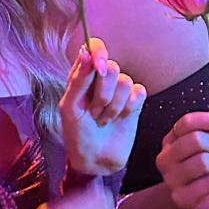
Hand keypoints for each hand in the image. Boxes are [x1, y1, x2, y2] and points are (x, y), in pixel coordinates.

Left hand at [60, 38, 146, 175]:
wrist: (95, 160)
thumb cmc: (76, 135)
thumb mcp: (69, 107)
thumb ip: (78, 79)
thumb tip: (86, 52)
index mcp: (83, 75)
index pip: (95, 48)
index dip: (99, 53)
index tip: (98, 67)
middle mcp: (102, 79)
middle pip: (112, 67)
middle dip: (102, 93)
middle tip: (93, 111)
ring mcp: (119, 90)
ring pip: (125, 81)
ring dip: (113, 106)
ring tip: (103, 119)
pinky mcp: (135, 102)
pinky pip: (139, 91)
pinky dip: (129, 108)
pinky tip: (119, 119)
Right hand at [155, 110, 208, 208]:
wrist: (187, 205)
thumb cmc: (199, 173)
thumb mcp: (203, 149)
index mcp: (170, 141)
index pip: (187, 122)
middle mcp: (166, 158)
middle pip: (196, 140)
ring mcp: (171, 179)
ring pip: (203, 161)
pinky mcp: (181, 198)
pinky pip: (208, 183)